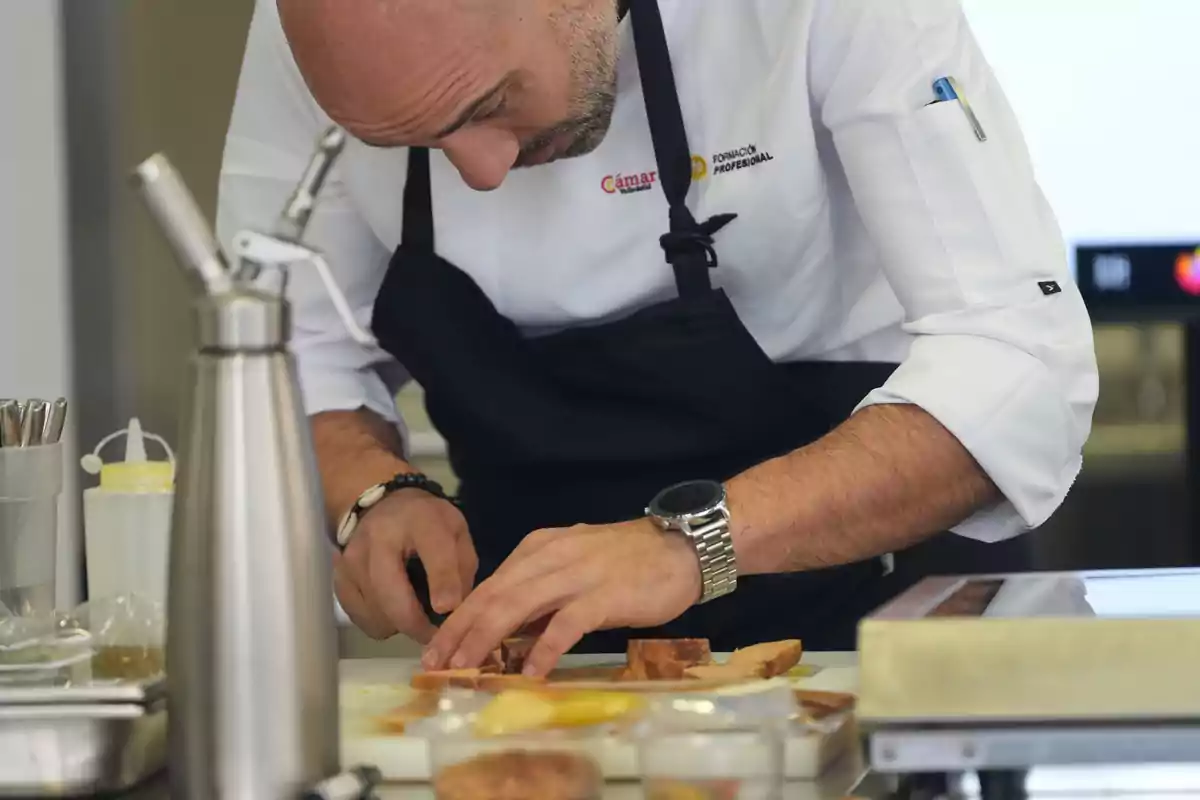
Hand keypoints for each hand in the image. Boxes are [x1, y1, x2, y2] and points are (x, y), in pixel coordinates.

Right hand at [334, 489, 476, 643]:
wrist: (381, 507)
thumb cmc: (427, 523)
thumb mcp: (456, 532)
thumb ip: (462, 569)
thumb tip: (457, 612)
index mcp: (420, 521)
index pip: (433, 553)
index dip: (442, 583)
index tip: (448, 609)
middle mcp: (378, 538)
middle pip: (391, 593)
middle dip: (415, 623)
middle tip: (434, 635)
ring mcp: (352, 560)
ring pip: (375, 613)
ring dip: (399, 625)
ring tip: (414, 614)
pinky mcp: (339, 579)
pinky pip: (361, 619)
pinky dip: (380, 623)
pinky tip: (392, 610)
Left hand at [423, 519, 701, 674]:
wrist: (681, 547)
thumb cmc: (628, 561)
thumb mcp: (573, 567)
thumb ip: (541, 594)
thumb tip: (507, 633)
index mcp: (538, 549)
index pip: (488, 586)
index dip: (457, 619)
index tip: (436, 649)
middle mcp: (550, 557)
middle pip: (493, 596)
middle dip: (459, 632)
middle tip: (437, 665)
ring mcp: (576, 574)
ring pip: (517, 606)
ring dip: (486, 639)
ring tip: (466, 668)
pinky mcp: (603, 595)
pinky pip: (565, 624)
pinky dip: (544, 648)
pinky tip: (530, 672)